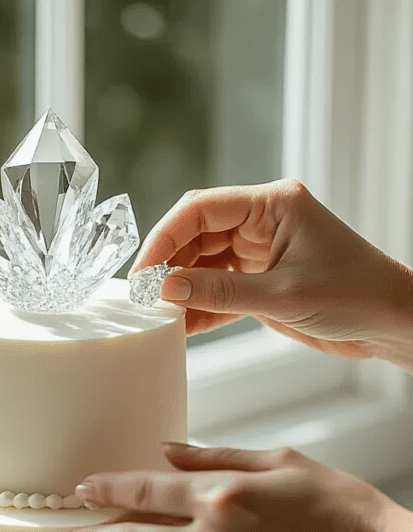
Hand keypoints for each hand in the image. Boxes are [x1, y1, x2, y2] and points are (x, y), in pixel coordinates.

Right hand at [132, 179, 412, 367]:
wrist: (392, 323)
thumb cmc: (356, 295)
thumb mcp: (283, 295)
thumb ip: (221, 291)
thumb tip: (167, 289)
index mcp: (273, 204)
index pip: (200, 209)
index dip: (165, 238)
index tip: (144, 272)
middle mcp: (264, 222)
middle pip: (197, 235)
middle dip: (169, 265)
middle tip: (144, 299)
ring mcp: (262, 252)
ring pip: (204, 264)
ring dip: (182, 289)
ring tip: (157, 317)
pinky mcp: (263, 282)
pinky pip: (220, 289)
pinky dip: (201, 307)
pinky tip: (181, 327)